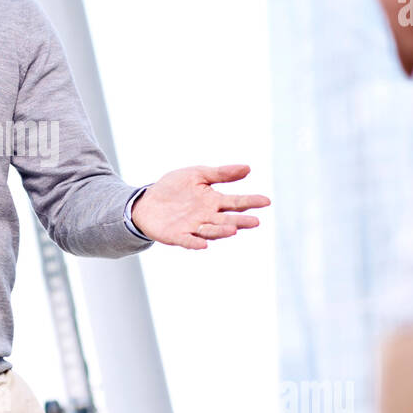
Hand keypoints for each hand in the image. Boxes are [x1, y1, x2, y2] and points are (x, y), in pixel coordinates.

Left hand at [130, 164, 269, 249]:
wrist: (146, 201)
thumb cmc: (173, 188)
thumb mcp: (197, 174)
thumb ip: (221, 174)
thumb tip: (248, 168)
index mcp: (213, 202)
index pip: (236, 203)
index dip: (251, 202)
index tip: (266, 201)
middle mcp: (206, 217)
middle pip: (227, 220)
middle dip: (240, 221)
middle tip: (255, 222)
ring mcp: (192, 227)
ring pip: (211, 231)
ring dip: (221, 232)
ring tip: (234, 230)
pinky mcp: (176, 235)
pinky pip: (187, 240)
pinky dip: (195, 243)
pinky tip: (203, 244)